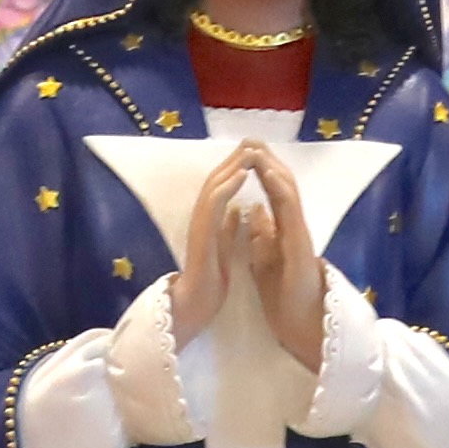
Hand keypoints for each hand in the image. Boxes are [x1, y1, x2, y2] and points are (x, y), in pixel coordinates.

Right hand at [172, 145, 273, 345]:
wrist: (194, 307)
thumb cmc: (208, 282)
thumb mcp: (224, 249)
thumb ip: (227, 228)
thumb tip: (237, 211)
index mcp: (210, 220)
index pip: (222, 187)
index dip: (237, 167)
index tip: (255, 152)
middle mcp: (202, 217)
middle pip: (217, 178)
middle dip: (235, 158)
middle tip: (252, 140)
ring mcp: (199, 224)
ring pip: (214, 185)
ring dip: (232, 165)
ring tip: (250, 149)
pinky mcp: (201, 234)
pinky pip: (213, 203)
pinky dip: (228, 186)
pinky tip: (242, 173)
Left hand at [246, 147, 328, 374]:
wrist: (301, 322)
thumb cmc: (286, 295)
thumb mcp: (265, 257)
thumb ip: (262, 233)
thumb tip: (254, 209)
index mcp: (285, 229)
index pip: (275, 191)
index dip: (261, 169)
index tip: (245, 150)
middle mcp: (295, 225)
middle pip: (284, 184)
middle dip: (267, 159)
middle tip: (251, 138)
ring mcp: (300, 232)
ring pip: (289, 191)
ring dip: (272, 167)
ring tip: (257, 148)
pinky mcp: (300, 243)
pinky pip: (290, 209)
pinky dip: (279, 188)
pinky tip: (267, 173)